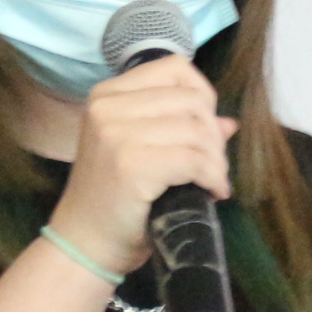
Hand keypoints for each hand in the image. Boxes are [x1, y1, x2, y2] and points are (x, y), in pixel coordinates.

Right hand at [51, 59, 234, 277]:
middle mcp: (108, 107)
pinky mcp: (131, 164)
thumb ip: (179, 128)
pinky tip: (212, 192)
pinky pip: (195, 160)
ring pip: (198, 130)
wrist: (83, 243)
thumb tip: (228, 122)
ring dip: (217, 160)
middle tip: (212, 165)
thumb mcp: (140, 152)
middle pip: (192, 100)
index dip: (202, 96)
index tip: (203, 131)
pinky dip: (213, 177)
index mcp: (107, 94)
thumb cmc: (113, 199)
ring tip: (212, 181)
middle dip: (213, 135)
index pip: (174, 68)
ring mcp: (116, 134)